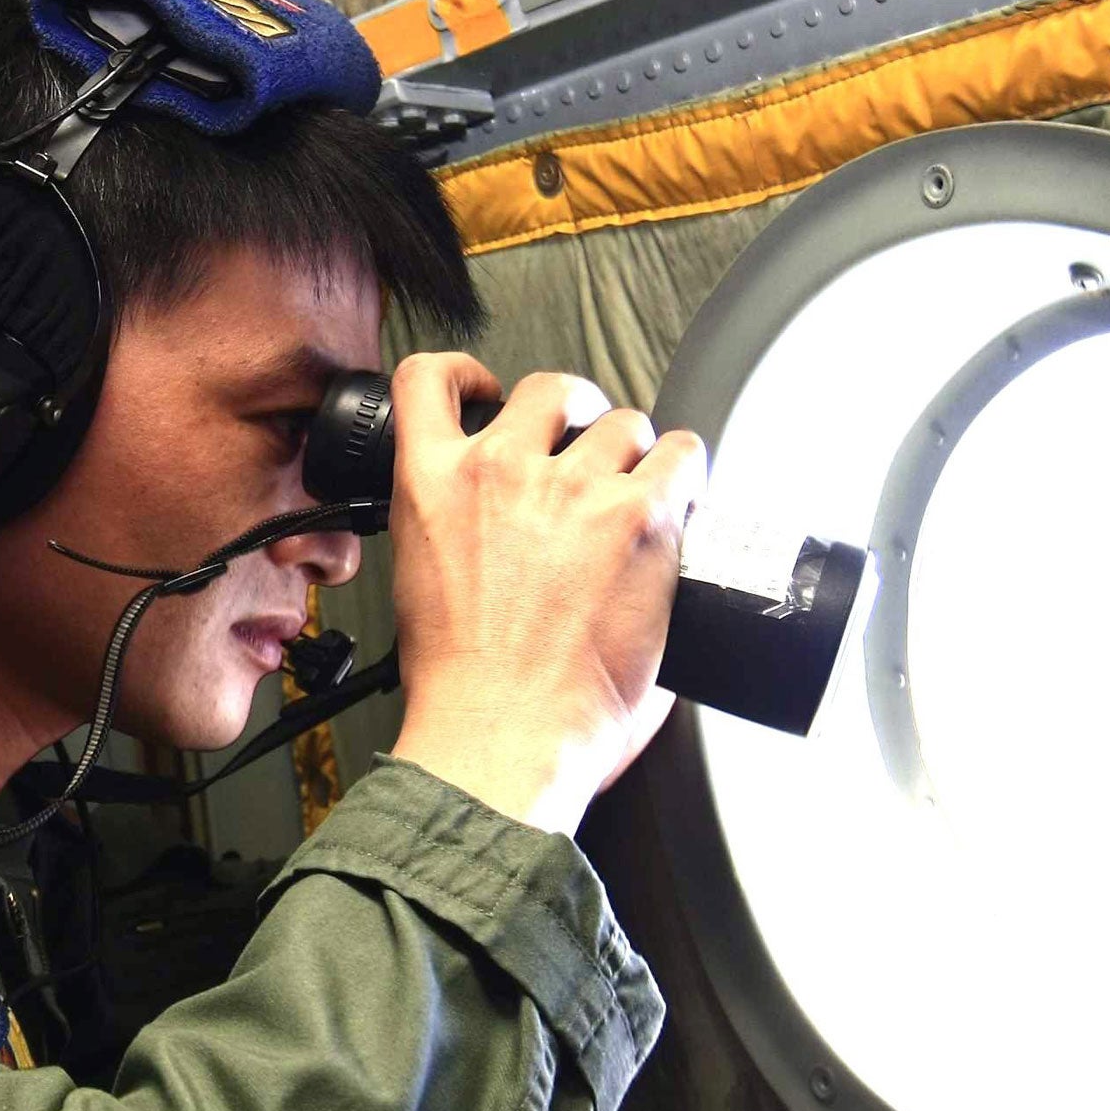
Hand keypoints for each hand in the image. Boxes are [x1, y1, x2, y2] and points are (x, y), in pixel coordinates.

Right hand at [385, 354, 706, 837]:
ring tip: (642, 494)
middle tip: (588, 457)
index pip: (428, 380)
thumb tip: (497, 541)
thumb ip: (456, 542)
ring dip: (636, 452)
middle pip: (551, 389)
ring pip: (624, 421)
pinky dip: (688, 470)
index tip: (488, 393)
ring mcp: (573, 489)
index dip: (466, 374)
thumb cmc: (462, 687)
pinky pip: (683, 454)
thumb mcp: (421, 587)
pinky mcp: (638, 518)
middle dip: (575, 417)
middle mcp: (500, 470)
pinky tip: (684, 496)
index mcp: (432, 486)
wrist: (497, 736)